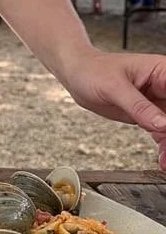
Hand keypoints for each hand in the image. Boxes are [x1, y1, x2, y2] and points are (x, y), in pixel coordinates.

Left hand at [61, 49, 165, 168]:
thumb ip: (139, 107)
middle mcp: (164, 86)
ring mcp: (157, 102)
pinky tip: (163, 160)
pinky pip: (163, 133)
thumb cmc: (93, 70)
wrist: (77, 75)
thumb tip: (163, 124)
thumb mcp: (114, 87)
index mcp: (162, 72)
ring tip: (165, 162)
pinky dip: (164, 147)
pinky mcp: (149, 115)